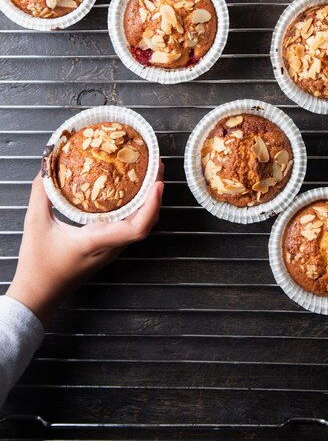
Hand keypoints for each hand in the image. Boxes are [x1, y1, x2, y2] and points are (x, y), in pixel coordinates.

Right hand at [6, 163, 163, 325]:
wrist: (38, 295)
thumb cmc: (38, 267)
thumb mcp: (35, 223)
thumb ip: (41, 192)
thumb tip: (46, 166)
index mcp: (97, 241)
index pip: (137, 228)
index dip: (152, 205)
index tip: (157, 183)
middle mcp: (110, 246)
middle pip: (146, 222)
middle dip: (156, 194)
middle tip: (156, 166)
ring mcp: (111, 249)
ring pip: (141, 225)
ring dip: (149, 200)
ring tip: (150, 174)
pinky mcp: (108, 248)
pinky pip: (130, 226)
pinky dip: (138, 208)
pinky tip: (133, 192)